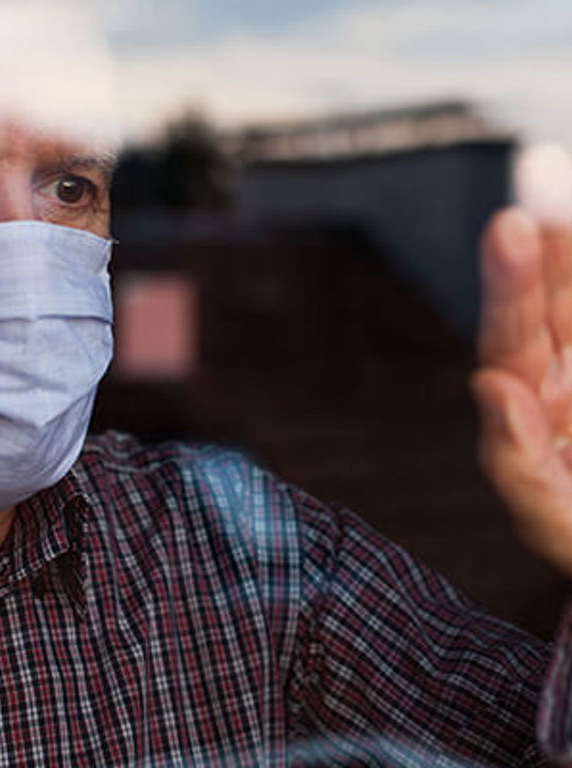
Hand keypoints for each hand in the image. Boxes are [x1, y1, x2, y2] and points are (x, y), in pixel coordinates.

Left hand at [473, 208, 571, 577]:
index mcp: (533, 415)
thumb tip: (489, 387)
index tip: (509, 228)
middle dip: (546, 248)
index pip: (512, 340)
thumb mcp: (556, 523)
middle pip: (548, 306)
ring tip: (562, 188)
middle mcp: (563, 386)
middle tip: (541, 172)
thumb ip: (517, 465)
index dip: (509, 284)